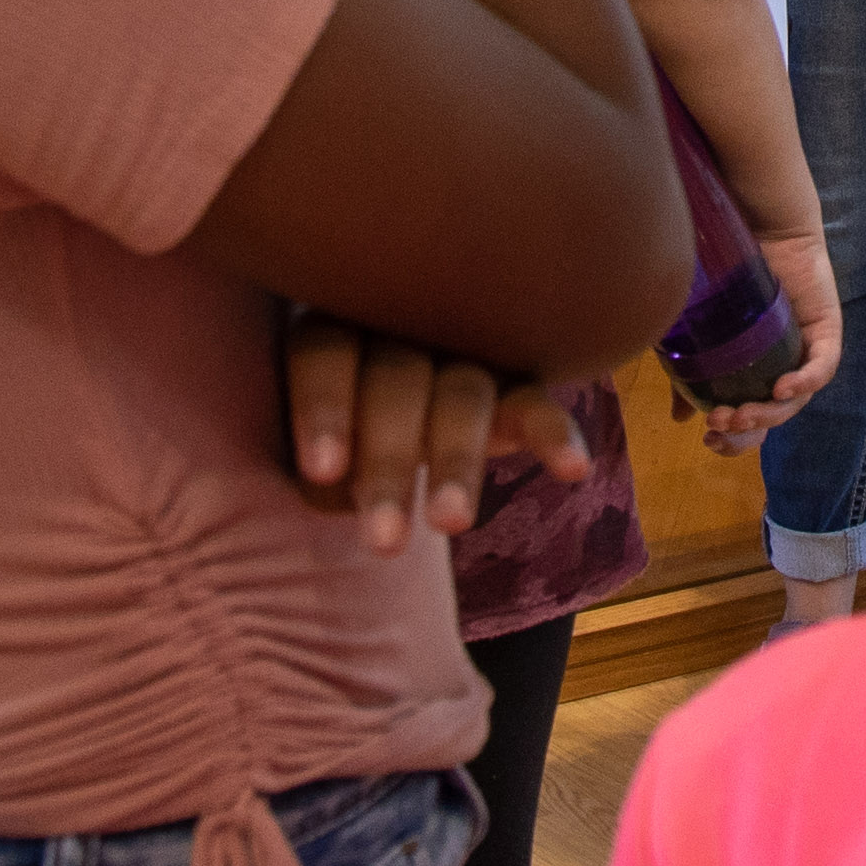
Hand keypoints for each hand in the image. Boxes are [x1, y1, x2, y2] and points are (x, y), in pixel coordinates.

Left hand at [283, 310, 586, 554]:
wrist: (393, 419)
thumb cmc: (334, 437)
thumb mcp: (302, 440)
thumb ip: (292, 452)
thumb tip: (293, 484)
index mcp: (336, 321)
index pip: (327, 355)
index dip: (325, 410)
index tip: (323, 473)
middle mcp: (403, 325)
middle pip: (397, 381)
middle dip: (388, 461)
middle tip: (384, 543)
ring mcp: (465, 352)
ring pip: (463, 396)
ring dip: (457, 462)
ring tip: (451, 525)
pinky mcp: (516, 389)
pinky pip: (538, 405)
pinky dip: (556, 433)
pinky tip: (572, 469)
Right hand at [694, 224, 843, 453]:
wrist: (753, 221)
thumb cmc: (724, 272)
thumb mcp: (702, 332)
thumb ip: (693, 375)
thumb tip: (680, 419)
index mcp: (756, 370)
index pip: (752, 419)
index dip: (734, 439)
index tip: (707, 441)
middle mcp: (783, 364)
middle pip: (775, 415)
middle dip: (748, 429)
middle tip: (718, 427)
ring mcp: (806, 349)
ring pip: (796, 398)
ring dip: (769, 412)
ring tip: (738, 413)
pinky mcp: (827, 330)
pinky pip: (822, 366)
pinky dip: (804, 381)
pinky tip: (781, 388)